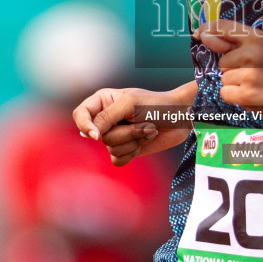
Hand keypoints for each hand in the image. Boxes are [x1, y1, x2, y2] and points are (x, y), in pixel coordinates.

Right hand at [73, 87, 187, 165]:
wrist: (182, 119)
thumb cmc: (158, 105)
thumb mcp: (130, 104)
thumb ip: (106, 117)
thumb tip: (89, 134)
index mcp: (103, 101)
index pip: (80, 114)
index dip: (85, 126)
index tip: (96, 136)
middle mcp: (106, 119)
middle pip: (100, 136)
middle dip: (125, 133)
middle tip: (144, 122)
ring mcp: (115, 135)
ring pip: (111, 149)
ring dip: (134, 140)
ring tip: (149, 128)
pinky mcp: (125, 149)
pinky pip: (118, 160)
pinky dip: (133, 152)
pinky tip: (145, 141)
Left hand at [196, 20, 262, 108]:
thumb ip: (237, 43)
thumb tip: (205, 37)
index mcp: (258, 37)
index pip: (224, 27)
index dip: (208, 29)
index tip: (199, 33)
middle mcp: (252, 52)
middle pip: (223, 61)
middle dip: (234, 69)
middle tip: (257, 74)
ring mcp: (249, 74)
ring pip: (224, 79)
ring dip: (236, 85)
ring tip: (258, 86)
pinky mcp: (246, 94)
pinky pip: (226, 93)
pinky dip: (236, 97)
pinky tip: (254, 96)